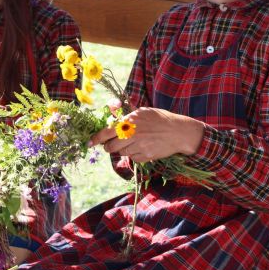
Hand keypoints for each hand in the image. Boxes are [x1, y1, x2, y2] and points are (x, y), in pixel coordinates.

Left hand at [89, 107, 204, 162]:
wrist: (178, 131)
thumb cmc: (159, 119)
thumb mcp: (142, 111)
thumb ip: (125, 114)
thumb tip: (110, 110)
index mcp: (128, 122)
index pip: (106, 133)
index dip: (96, 139)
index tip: (89, 143)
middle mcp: (131, 135)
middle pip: (111, 147)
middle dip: (109, 147)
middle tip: (113, 144)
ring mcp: (139, 147)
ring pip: (122, 153)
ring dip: (123, 150)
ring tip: (133, 142)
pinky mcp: (146, 157)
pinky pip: (133, 159)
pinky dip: (134, 155)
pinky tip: (142, 148)